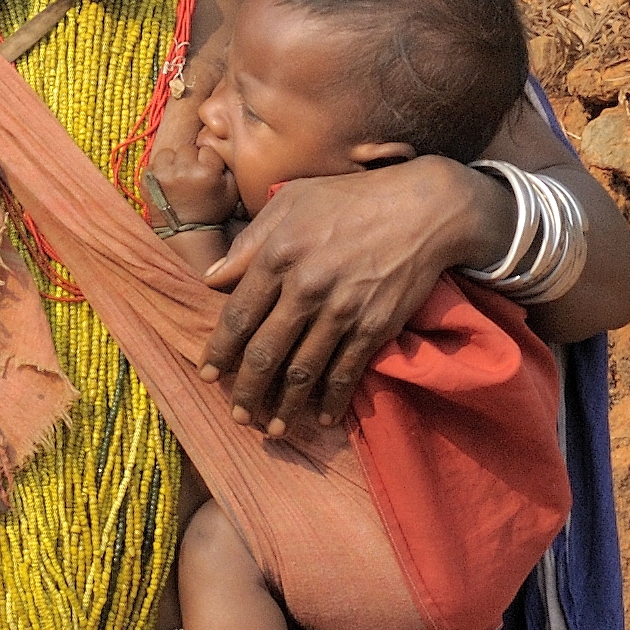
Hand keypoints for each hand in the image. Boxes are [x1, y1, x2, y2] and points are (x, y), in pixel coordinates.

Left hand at [143, 84, 235, 228]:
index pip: (207, 150)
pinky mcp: (147, 180)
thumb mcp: (232, 192)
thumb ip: (229, 167)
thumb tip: (221, 146)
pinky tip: (166, 183)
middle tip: (192, 176)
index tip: (207, 173)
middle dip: (190, 159)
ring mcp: (162, 174)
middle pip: (187, 149)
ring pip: (168, 153)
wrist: (186, 233)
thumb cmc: (211, 211)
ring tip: (178, 178)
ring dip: (173, 162)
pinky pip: (153, 164)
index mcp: (206, 171)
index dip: (208, 161)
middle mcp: (183, 170)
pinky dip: (159, 171)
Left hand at [198, 155, 507, 435]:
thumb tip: (212, 278)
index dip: (219, 350)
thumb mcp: (290, 201)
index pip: (238, 315)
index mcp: (278, 255)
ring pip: (303, 371)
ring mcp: (342, 310)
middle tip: (237, 415)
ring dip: (285, 406)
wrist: (422, 209)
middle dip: (246, 390)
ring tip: (272, 429)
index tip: (208, 374)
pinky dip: (331, 400)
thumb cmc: (349, 200)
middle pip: (265, 352)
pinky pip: (346, 372)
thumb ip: (248, 243)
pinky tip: (320, 418)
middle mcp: (305, 287)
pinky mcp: (374, 327)